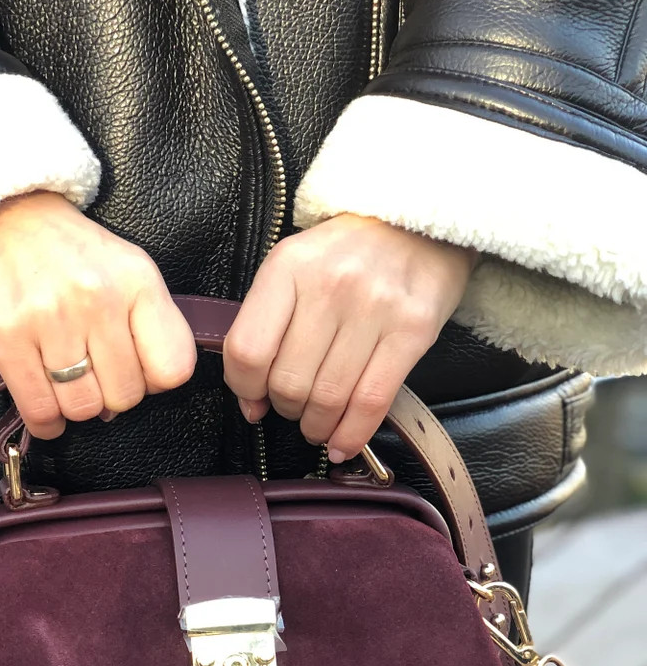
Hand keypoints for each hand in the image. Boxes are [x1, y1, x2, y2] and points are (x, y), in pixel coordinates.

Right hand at [0, 190, 196, 439]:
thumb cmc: (62, 249)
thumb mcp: (123, 266)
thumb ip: (143, 322)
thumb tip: (136, 394)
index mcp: (137, 280)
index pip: (173, 367)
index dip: (154, 380)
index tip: (135, 370)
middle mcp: (98, 299)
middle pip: (125, 396)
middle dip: (111, 396)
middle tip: (92, 376)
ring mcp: (51, 320)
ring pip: (84, 408)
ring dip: (75, 407)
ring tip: (65, 385)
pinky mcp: (7, 339)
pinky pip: (39, 410)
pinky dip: (45, 421)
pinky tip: (46, 408)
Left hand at [223, 214, 475, 460]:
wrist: (421, 221)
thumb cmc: (348, 254)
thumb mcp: (295, 268)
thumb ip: (265, 327)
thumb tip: (251, 404)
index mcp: (289, 266)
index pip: (248, 350)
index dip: (245, 389)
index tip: (254, 400)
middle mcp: (330, 284)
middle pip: (289, 381)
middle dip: (286, 409)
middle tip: (294, 408)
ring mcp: (374, 306)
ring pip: (328, 397)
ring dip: (316, 426)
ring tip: (317, 425)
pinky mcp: (413, 329)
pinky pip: (372, 401)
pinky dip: (352, 434)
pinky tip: (342, 444)